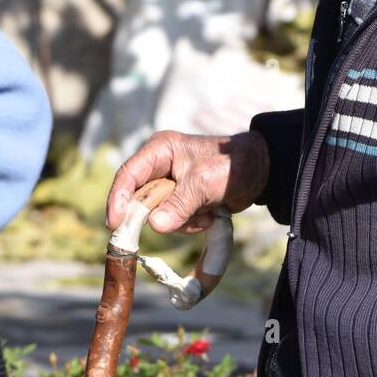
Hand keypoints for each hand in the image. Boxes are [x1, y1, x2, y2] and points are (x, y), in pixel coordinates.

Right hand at [106, 129, 269, 235]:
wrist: (261, 172)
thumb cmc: (232, 165)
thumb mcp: (204, 183)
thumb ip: (180, 204)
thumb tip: (155, 225)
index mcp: (160, 151)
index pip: (128, 175)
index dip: (118, 200)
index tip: (115, 224)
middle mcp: (160, 167)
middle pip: (140, 199)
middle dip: (159, 214)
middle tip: (173, 223)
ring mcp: (171, 185)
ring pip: (158, 215)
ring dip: (181, 220)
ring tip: (206, 210)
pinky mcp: (181, 200)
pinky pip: (174, 220)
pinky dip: (191, 223)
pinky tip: (210, 214)